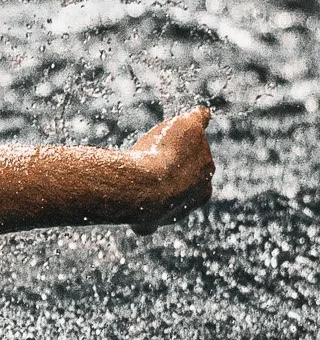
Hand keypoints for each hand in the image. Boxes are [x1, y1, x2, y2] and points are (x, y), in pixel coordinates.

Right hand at [124, 107, 213, 233]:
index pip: (198, 161)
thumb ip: (196, 119)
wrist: (142, 185)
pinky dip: (140, 220)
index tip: (166, 146)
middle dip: (170, 176)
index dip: (182, 152)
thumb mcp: (185, 126)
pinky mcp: (148, 226)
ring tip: (136, 181)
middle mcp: (195, 199)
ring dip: (154, 196)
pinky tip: (131, 214)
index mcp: (207, 176)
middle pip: (183, 185)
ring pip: (164, 204)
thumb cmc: (165, 154)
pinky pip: (145, 224)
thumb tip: (203, 113)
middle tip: (150, 163)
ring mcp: (171, 215)